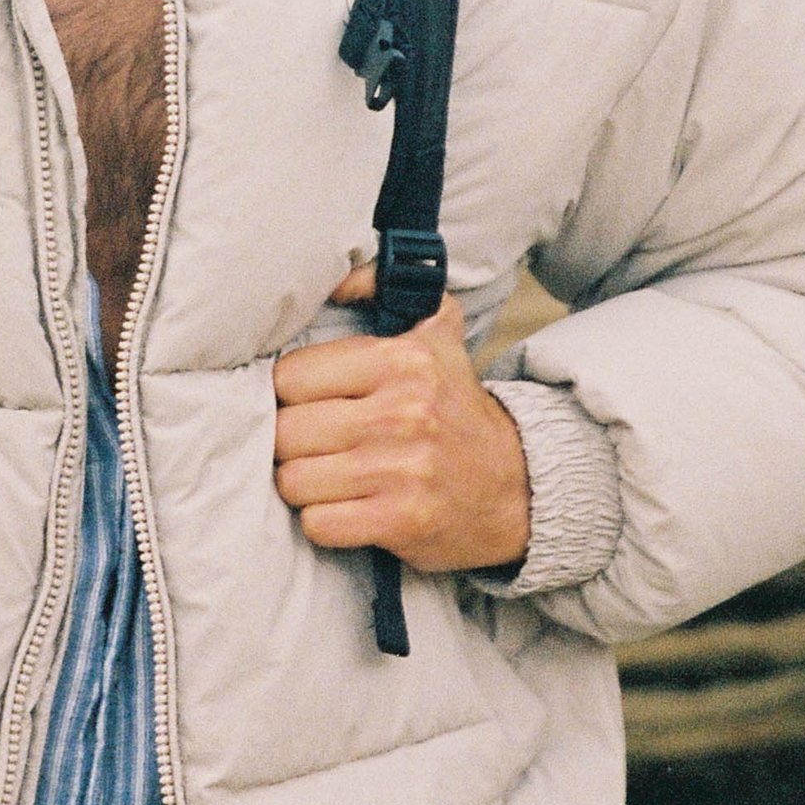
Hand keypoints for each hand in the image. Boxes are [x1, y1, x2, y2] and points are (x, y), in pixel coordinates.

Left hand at [270, 278, 528, 577]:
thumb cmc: (456, 409)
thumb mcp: (436, 333)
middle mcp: (402, 412)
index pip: (291, 376)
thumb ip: (386, 291)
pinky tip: (347, 508)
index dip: (291, 395)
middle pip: (286, 432)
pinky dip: (324, 521)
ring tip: (331, 477)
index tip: (311, 404)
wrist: (519, 484)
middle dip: (292, 444)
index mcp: (402, 361)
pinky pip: (317, 524)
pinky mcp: (401, 521)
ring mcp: (401, 470)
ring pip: (293, 481)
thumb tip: (336, 280)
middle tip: (317, 446)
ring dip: (305, 485)